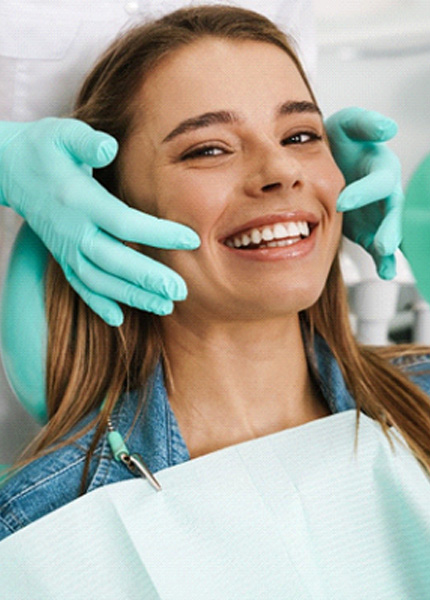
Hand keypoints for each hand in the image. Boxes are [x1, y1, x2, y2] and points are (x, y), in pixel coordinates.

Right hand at [0, 118, 199, 325]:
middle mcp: (72, 229)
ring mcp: (65, 247)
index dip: (158, 232)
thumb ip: (87, 143)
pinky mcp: (61, 256)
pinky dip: (97, 303)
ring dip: (131, 296)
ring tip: (164, 306)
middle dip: (147, 278)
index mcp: (79, 199)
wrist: (10, 169)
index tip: (191, 240)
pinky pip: (79, 285)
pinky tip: (119, 319)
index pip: (124, 221)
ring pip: (99, 279)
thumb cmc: (46, 148)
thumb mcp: (63, 134)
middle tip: (180, 291)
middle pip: (113, 259)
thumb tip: (110, 149)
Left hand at [325, 107, 402, 279]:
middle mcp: (386, 193)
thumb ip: (366, 123)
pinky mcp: (370, 230)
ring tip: (387, 260)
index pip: (379, 181)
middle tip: (384, 244)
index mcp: (381, 168)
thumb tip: (387, 128)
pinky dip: (383, 259)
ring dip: (391, 247)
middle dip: (391, 228)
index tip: (342, 202)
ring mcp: (379, 214)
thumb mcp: (349, 125)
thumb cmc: (340, 142)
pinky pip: (380, 247)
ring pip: (392, 231)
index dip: (363, 191)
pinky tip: (385, 271)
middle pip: (395, 211)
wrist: (327, 161)